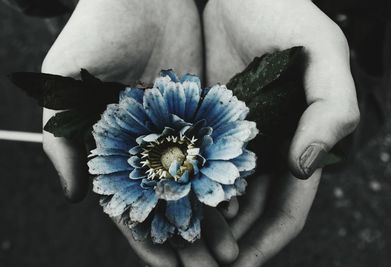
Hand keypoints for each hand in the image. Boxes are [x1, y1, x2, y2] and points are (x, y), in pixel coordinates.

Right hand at [41, 1, 238, 265]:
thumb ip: (61, 141)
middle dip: (185, 237)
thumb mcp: (64, 85)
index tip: (164, 266)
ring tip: (228, 251)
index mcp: (114, 148)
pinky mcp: (205, 112)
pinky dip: (228, 179)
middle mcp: (149, 146)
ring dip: (211, 217)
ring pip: (197, 183)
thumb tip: (74, 197)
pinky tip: (243, 206)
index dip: (144, 238)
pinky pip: (218, 151)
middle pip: (168, 202)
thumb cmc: (95, 32)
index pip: (129, 204)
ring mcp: (179, 131)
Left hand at [203, 0, 359, 264]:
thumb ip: (332, 108)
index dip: (267, 241)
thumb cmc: (284, 15)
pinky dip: (185, 192)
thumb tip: (307, 166)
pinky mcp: (205, 125)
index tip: (240, 264)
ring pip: (220, 197)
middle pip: (250, 213)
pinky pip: (195, 167)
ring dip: (204, 226)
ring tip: (180, 247)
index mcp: (298, 144)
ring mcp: (234, 140)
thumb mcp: (324, 54)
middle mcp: (267, 150)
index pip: (287, 210)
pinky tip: (168, 207)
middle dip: (230, 243)